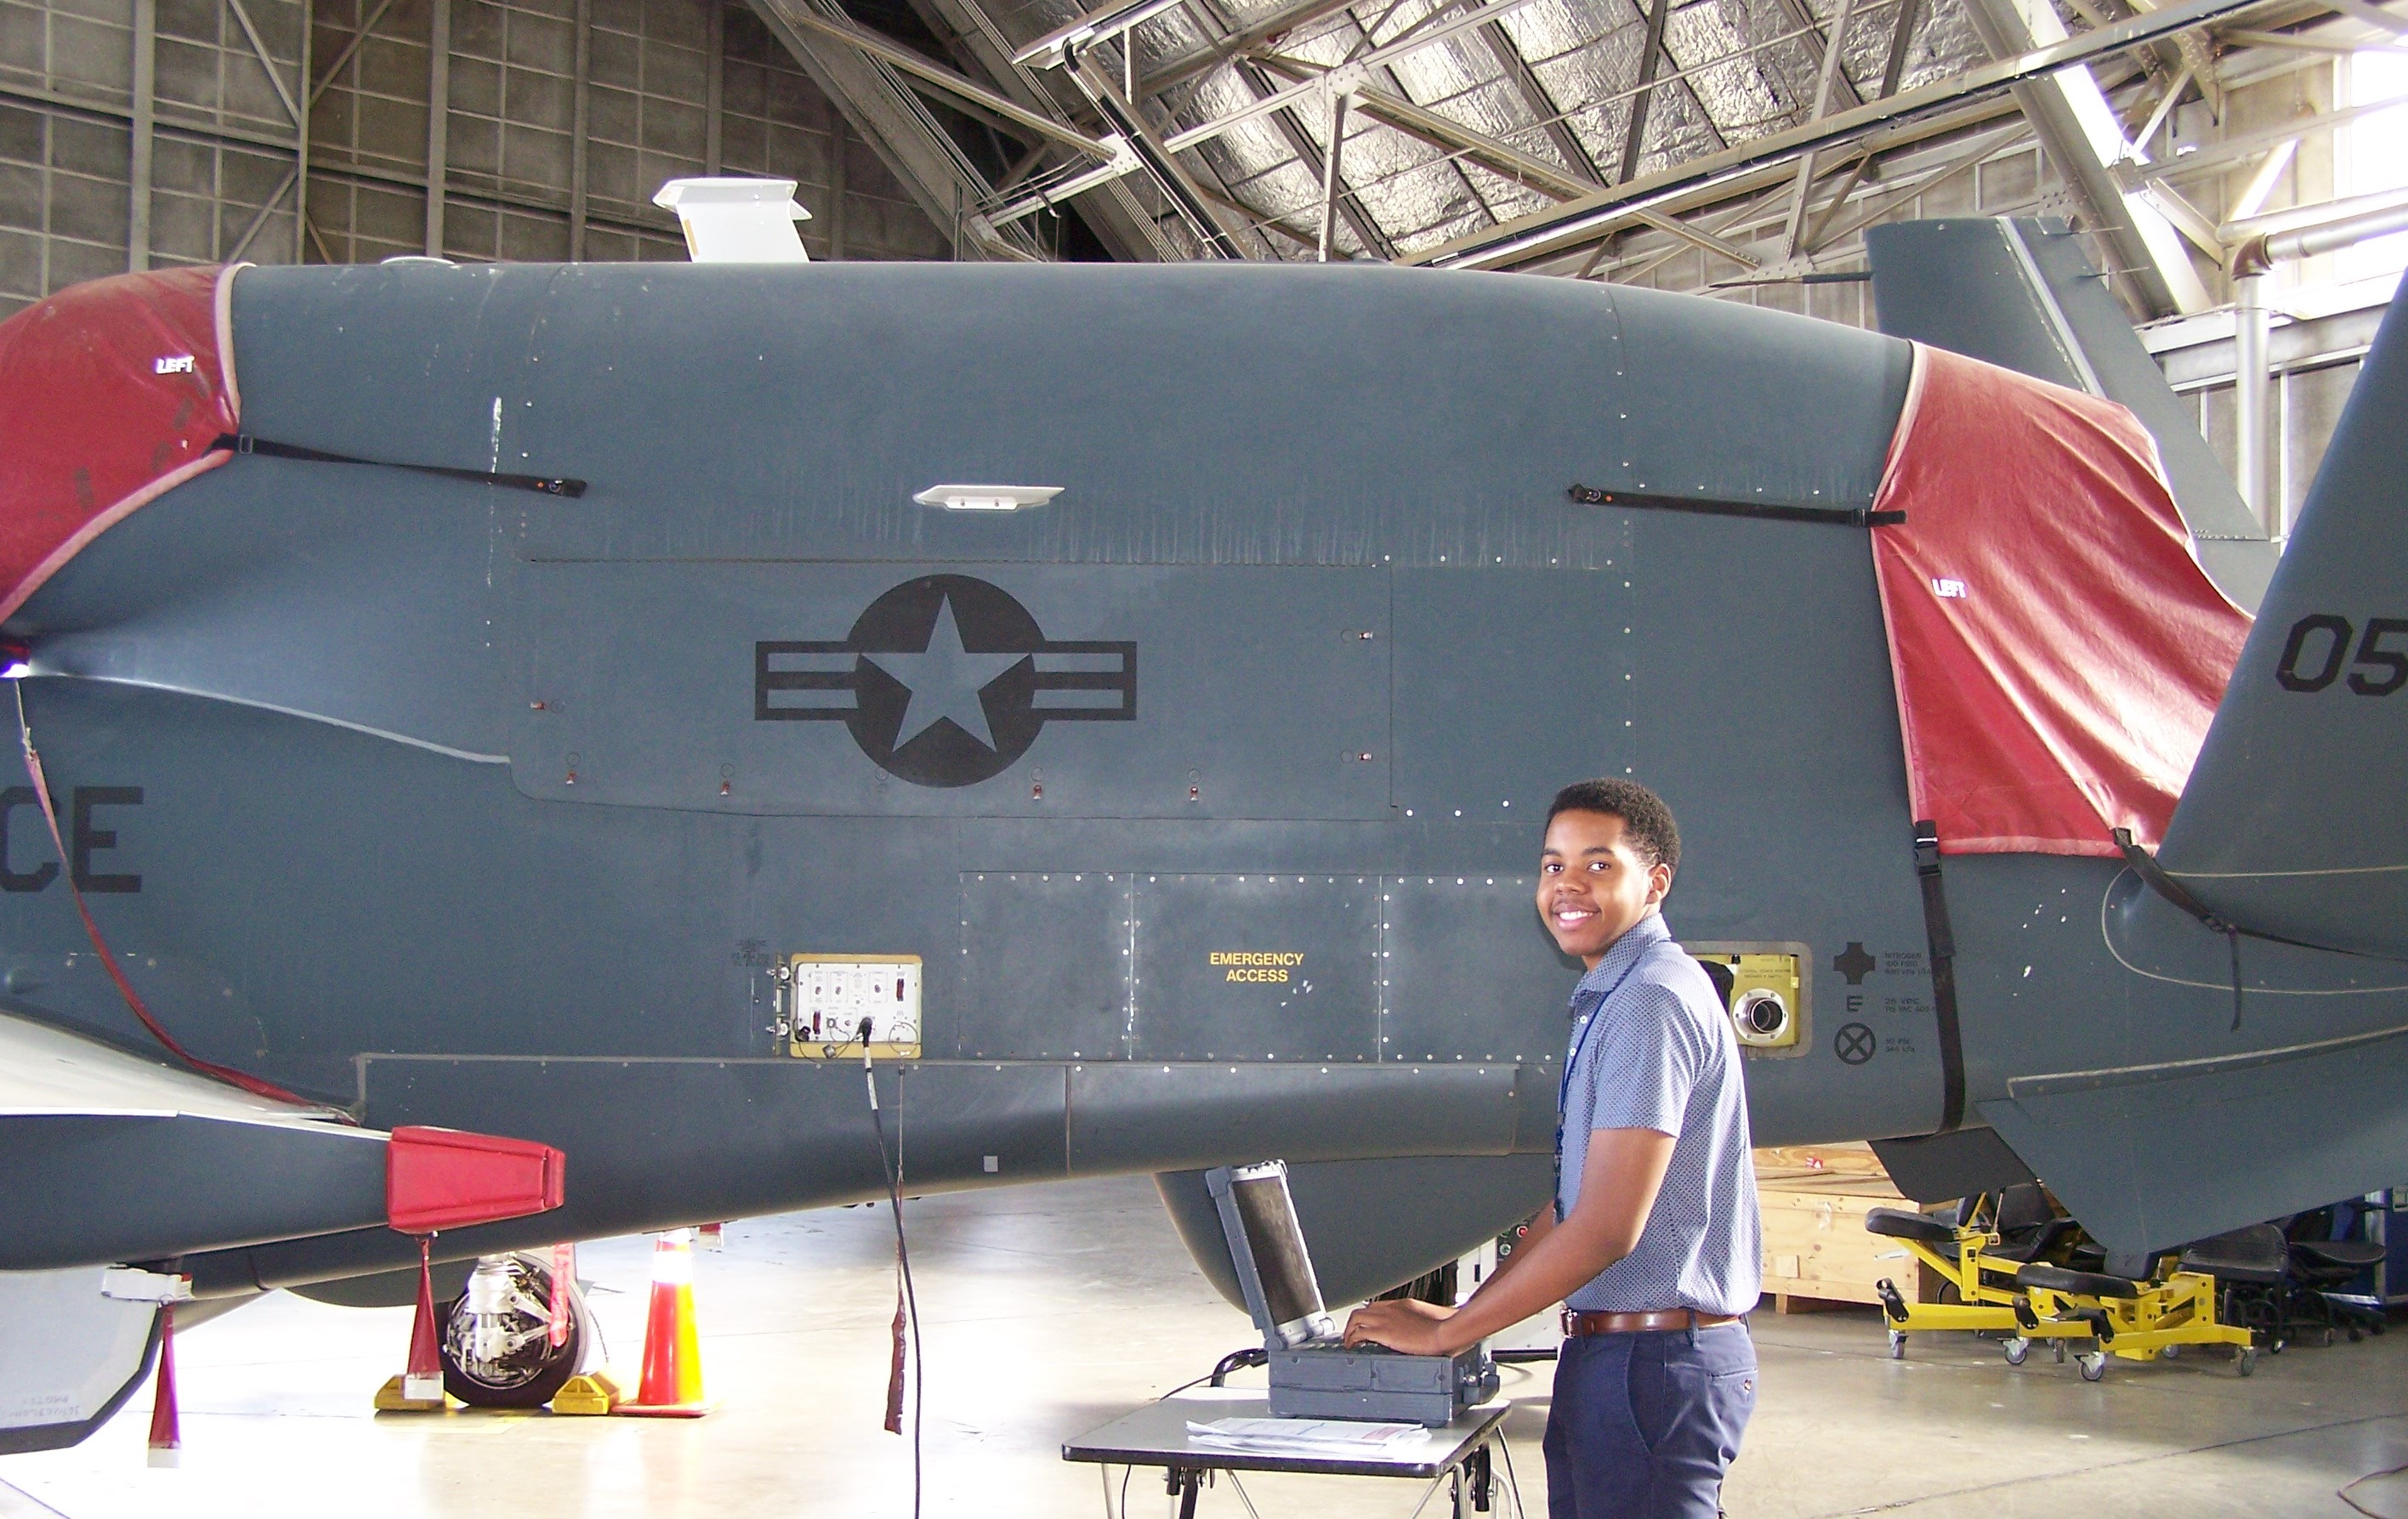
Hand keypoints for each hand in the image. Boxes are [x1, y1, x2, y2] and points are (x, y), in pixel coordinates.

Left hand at [1343, 1298, 1459, 1355]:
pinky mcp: (1384, 1333)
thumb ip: (1419, 1322)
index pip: (1377, 1306)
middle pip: (1363, 1310)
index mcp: (1402, 1305)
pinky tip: (1353, 1347)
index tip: (1367, 1325)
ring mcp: (1386, 1319)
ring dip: (1350, 1330)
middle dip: (1355, 1323)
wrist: (1445, 1330)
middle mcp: (1390, 1309)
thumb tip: (1421, 1330)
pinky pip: (1360, 1333)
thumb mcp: (1429, 1318)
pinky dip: (1352, 1339)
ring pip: (1356, 1318)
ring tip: (1349, 1342)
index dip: (1369, 1316)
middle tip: (1352, 1334)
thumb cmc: (1444, 1326)